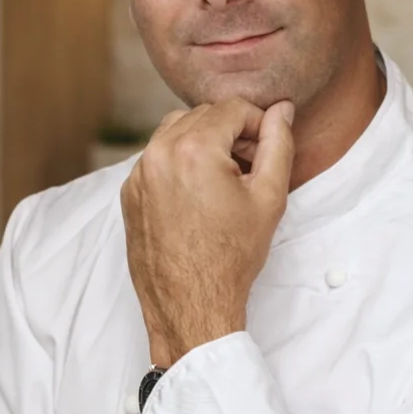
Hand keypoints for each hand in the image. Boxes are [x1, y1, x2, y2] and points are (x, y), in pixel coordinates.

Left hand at [121, 98, 294, 365]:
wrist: (191, 305)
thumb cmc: (232, 257)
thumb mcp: (268, 197)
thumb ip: (278, 145)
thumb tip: (283, 110)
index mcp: (194, 149)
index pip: (233, 108)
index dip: (259, 124)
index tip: (267, 149)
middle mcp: (158, 153)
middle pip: (203, 115)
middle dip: (231, 132)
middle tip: (251, 166)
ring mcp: (138, 174)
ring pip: (176, 132)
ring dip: (204, 142)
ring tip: (226, 179)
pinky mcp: (129, 193)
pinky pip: (157, 159)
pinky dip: (180, 163)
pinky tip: (200, 196)